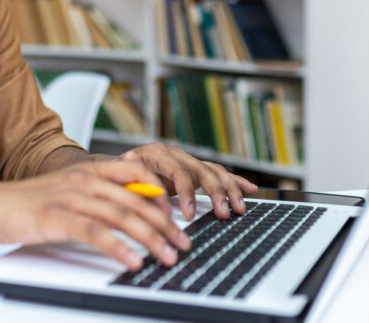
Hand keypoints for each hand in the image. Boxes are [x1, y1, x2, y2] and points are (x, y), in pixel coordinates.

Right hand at [0, 159, 192, 269]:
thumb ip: (93, 195)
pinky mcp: (57, 217)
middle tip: (182, 243)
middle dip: (164, 224)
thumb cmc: (24, 203)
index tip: (175, 214)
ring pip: (122, 216)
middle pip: (136, 200)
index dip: (160, 193)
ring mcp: (70, 197)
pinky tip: (132, 261)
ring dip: (150, 239)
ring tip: (167, 256)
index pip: (136, 173)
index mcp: (87, 170)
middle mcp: (83, 180)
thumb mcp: (65, 192)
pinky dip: (118, 248)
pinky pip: (95, 232)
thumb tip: (124, 210)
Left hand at [120, 143, 257, 220]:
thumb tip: (135, 171)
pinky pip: (218, 174)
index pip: (177, 170)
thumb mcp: (119, 176)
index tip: (190, 214)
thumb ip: (130, 176)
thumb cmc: (117, 176)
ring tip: (238, 208)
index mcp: (156, 154)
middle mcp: (175, 154)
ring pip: (214, 172)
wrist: (118, 170)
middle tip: (223, 213)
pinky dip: (235, 181)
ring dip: (229, 190)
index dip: (186, 191)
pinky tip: (250, 189)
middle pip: (201, 170)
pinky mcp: (194, 170)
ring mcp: (187, 161)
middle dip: (215, 192)